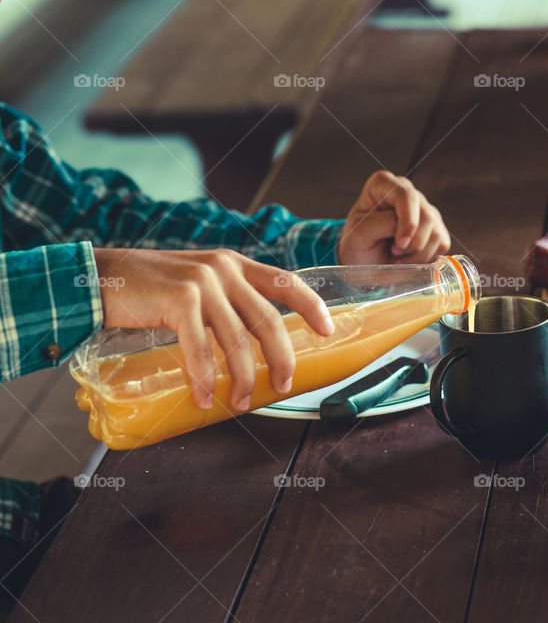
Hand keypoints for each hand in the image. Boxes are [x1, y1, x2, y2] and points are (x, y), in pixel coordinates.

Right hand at [93, 248, 334, 410]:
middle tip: (284, 386)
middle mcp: (224, 269)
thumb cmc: (150, 290)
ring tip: (241, 402)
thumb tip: (252, 348)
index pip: (287, 282)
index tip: (328, 330)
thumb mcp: (197, 285)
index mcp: (234, 265)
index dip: (312, 306)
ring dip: (243, 378)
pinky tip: (206, 398)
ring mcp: (203, 282)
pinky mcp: (179, 299)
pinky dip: (205, 379)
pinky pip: (201, 349)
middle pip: (269, 320)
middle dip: (282, 359)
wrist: (100, 278)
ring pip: (238, 340)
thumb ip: (225, 302)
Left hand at [338, 170, 450, 264]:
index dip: (407, 222)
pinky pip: (441, 244)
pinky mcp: (436, 228)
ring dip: (416, 253)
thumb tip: (409, 228)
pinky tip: (408, 257)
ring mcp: (424, 209)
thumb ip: (382, 224)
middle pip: (425, 216)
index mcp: (383, 184)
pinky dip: (425, 258)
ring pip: (435, 232)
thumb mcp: (359, 233)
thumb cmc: (358, 244)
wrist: (365, 260)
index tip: (399, 244)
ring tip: (397, 256)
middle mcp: (407, 192)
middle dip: (412, 243)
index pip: (406, 196)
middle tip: (393, 252)